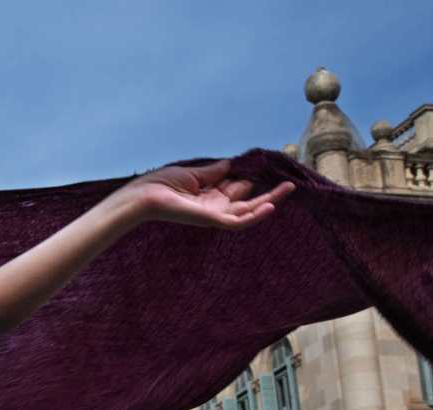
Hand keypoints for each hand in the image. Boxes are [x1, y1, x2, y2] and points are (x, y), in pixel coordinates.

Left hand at [119, 159, 293, 230]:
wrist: (144, 196)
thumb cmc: (161, 185)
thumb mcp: (193, 174)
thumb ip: (213, 172)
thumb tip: (229, 164)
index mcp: (209, 196)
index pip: (235, 187)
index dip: (245, 177)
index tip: (255, 165)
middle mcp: (214, 207)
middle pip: (247, 201)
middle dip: (268, 193)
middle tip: (288, 184)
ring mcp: (214, 214)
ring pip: (247, 212)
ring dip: (269, 202)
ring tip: (288, 190)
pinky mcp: (211, 220)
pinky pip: (237, 222)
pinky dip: (254, 217)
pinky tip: (270, 207)